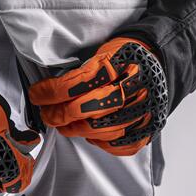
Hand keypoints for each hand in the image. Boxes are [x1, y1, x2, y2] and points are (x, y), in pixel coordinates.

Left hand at [29, 38, 167, 155]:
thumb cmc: (124, 54)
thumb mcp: (100, 51)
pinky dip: (100, 141)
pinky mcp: (149, 127)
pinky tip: (91, 132)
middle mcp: (129, 90)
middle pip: (81, 111)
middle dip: (56, 115)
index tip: (36, 95)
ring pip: (97, 131)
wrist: (159, 59)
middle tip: (46, 113)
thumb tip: (49, 89)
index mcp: (113, 67)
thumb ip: (79, 71)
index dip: (46, 93)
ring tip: (64, 124)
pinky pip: (119, 144)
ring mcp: (141, 111)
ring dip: (74, 130)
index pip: (69, 87)